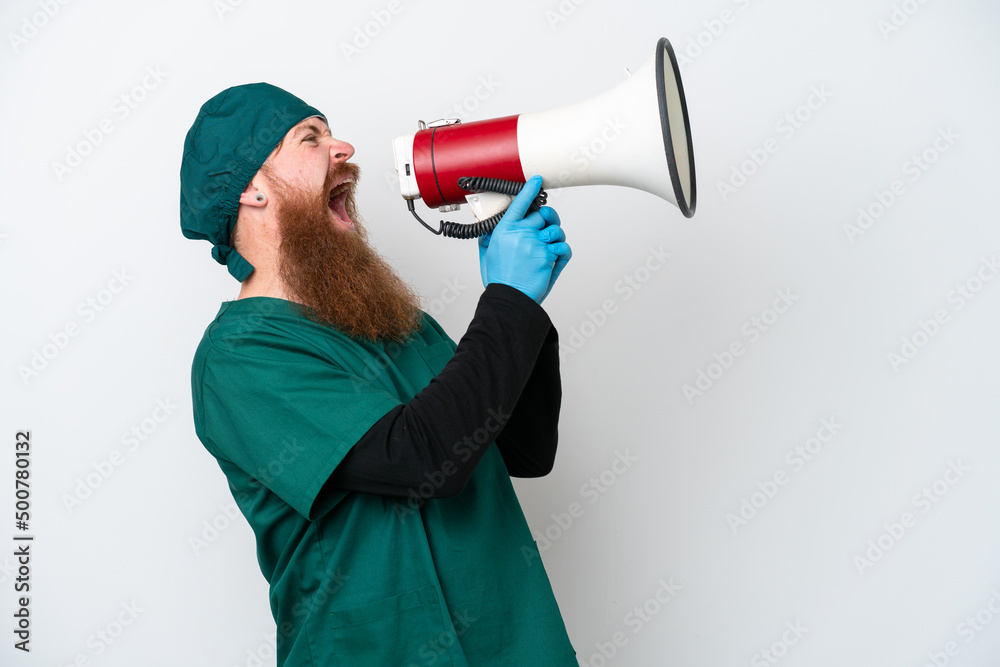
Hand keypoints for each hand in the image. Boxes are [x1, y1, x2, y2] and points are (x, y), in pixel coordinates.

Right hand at [478, 176, 570, 303]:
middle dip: (547, 222)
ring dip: (556, 237)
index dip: (530, 190)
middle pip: (542, 216)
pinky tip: (555, 257)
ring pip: (556, 231)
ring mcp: (535, 244)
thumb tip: (488, 230)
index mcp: (504, 230)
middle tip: (546, 231)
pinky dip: (562, 252)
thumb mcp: (487, 255)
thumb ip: (488, 239)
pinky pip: (563, 247)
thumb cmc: (500, 279)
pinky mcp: (548, 256)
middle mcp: (521, 234)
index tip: (538, 180)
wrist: (509, 299)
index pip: (519, 204)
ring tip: (550, 247)